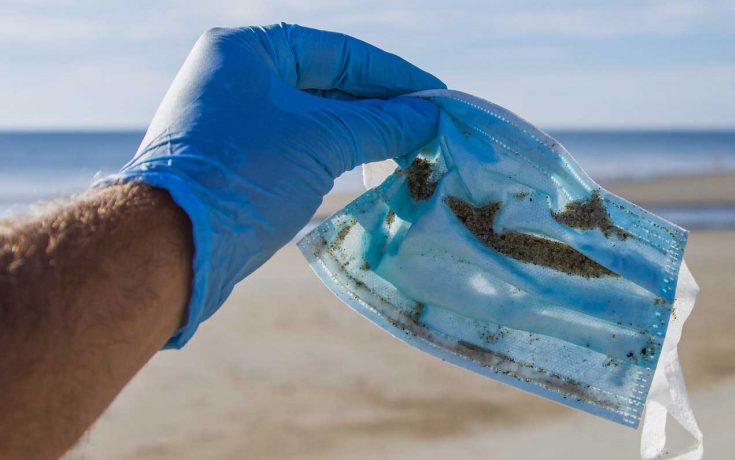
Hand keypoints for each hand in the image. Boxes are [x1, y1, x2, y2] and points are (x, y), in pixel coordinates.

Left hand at [99, 23, 444, 346]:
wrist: (173, 243)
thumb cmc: (246, 174)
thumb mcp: (324, 140)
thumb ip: (382, 123)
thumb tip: (430, 115)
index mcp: (247, 50)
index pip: (339, 52)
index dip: (394, 75)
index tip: (438, 96)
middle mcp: (236, 76)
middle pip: (328, 84)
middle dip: (382, 106)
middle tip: (430, 126)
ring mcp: (235, 119)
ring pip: (316, 118)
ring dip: (364, 134)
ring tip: (412, 148)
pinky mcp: (238, 161)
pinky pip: (301, 146)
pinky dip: (339, 154)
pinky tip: (374, 166)